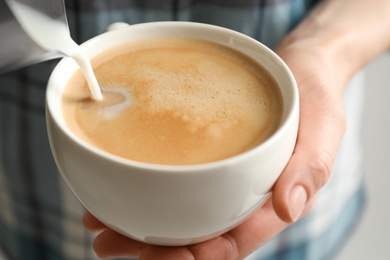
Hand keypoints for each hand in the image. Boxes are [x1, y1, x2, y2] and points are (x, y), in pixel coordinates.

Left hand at [83, 36, 346, 258]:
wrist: (302, 69)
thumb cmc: (315, 100)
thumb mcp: (323, 127)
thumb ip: (309, 168)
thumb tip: (288, 207)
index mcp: (272, 201)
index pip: (233, 243)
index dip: (197, 256)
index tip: (162, 254)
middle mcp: (244, 198)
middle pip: (198, 236)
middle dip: (156, 248)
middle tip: (110, 242)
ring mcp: (226, 180)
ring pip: (182, 216)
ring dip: (143, 227)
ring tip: (102, 225)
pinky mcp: (212, 161)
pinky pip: (179, 185)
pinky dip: (147, 193)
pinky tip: (118, 192)